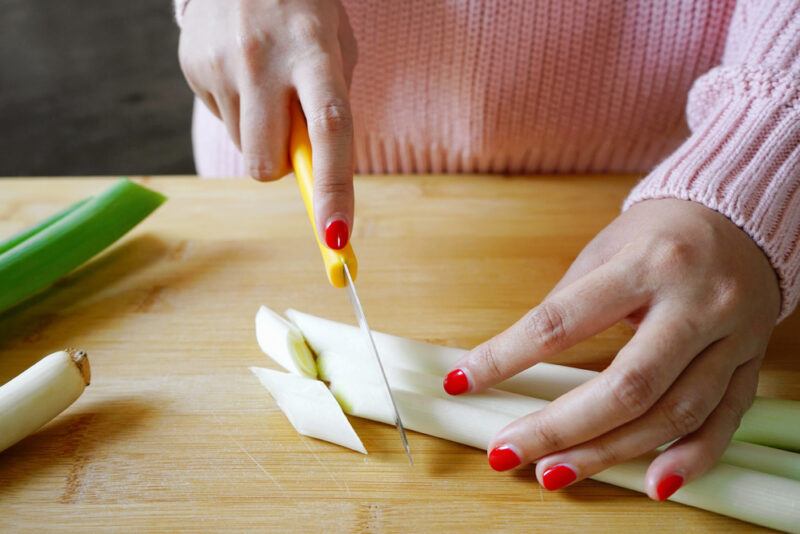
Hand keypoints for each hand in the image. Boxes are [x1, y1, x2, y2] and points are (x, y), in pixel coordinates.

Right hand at [178, 0, 357, 247]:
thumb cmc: (305, 13)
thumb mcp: (335, 49)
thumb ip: (333, 109)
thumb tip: (323, 178)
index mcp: (313, 52)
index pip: (329, 130)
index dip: (334, 188)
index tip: (335, 237)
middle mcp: (262, 60)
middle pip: (268, 163)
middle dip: (283, 166)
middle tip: (292, 130)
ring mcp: (220, 64)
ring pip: (245, 148)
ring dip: (260, 133)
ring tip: (265, 84)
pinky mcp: (191, 66)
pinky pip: (220, 121)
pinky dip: (237, 111)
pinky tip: (242, 71)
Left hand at [445, 199, 780, 499]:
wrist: (742, 217)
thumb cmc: (662, 232)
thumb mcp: (606, 250)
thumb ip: (568, 305)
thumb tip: (516, 360)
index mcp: (649, 263)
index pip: (562, 322)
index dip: (505, 357)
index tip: (463, 382)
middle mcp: (697, 302)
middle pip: (626, 384)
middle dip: (560, 427)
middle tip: (508, 451)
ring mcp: (732, 337)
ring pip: (672, 413)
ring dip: (611, 453)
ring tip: (555, 472)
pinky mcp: (750, 363)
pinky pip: (723, 422)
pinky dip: (690, 459)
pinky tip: (653, 482)